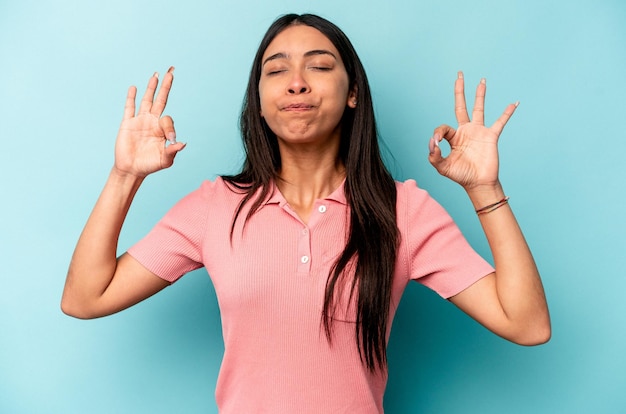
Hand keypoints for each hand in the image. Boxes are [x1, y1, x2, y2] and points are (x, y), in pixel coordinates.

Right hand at [113, 67, 184, 177]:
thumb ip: (172, 151)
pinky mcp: (127, 124)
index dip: (170, 128)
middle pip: (160, 99)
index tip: (170, 139)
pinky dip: (130, 98)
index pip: (168, 120)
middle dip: (165, 86)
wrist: (132, 170)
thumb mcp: (165, 160)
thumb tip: (182, 143)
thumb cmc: (150, 165)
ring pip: (146, 100)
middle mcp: (152, 122)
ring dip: (151, 87)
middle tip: (171, 72)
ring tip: (156, 74)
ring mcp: (139, 121)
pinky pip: (129, 108)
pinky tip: (133, 88)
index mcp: (162, 129)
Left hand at [428, 72, 517, 190]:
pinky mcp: (491, 136)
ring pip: (479, 108)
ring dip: (480, 94)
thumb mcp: (442, 167)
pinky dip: (507, 113)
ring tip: (482, 80)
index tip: (436, 143)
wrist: (478, 184)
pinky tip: (513, 103)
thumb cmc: (460, 176)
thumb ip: (434, 155)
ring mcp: (479, 132)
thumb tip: (432, 142)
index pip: (443, 127)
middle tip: (459, 74)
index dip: (437, 134)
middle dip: (459, 90)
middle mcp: (465, 131)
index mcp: (453, 137)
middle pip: (461, 106)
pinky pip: (500, 122)